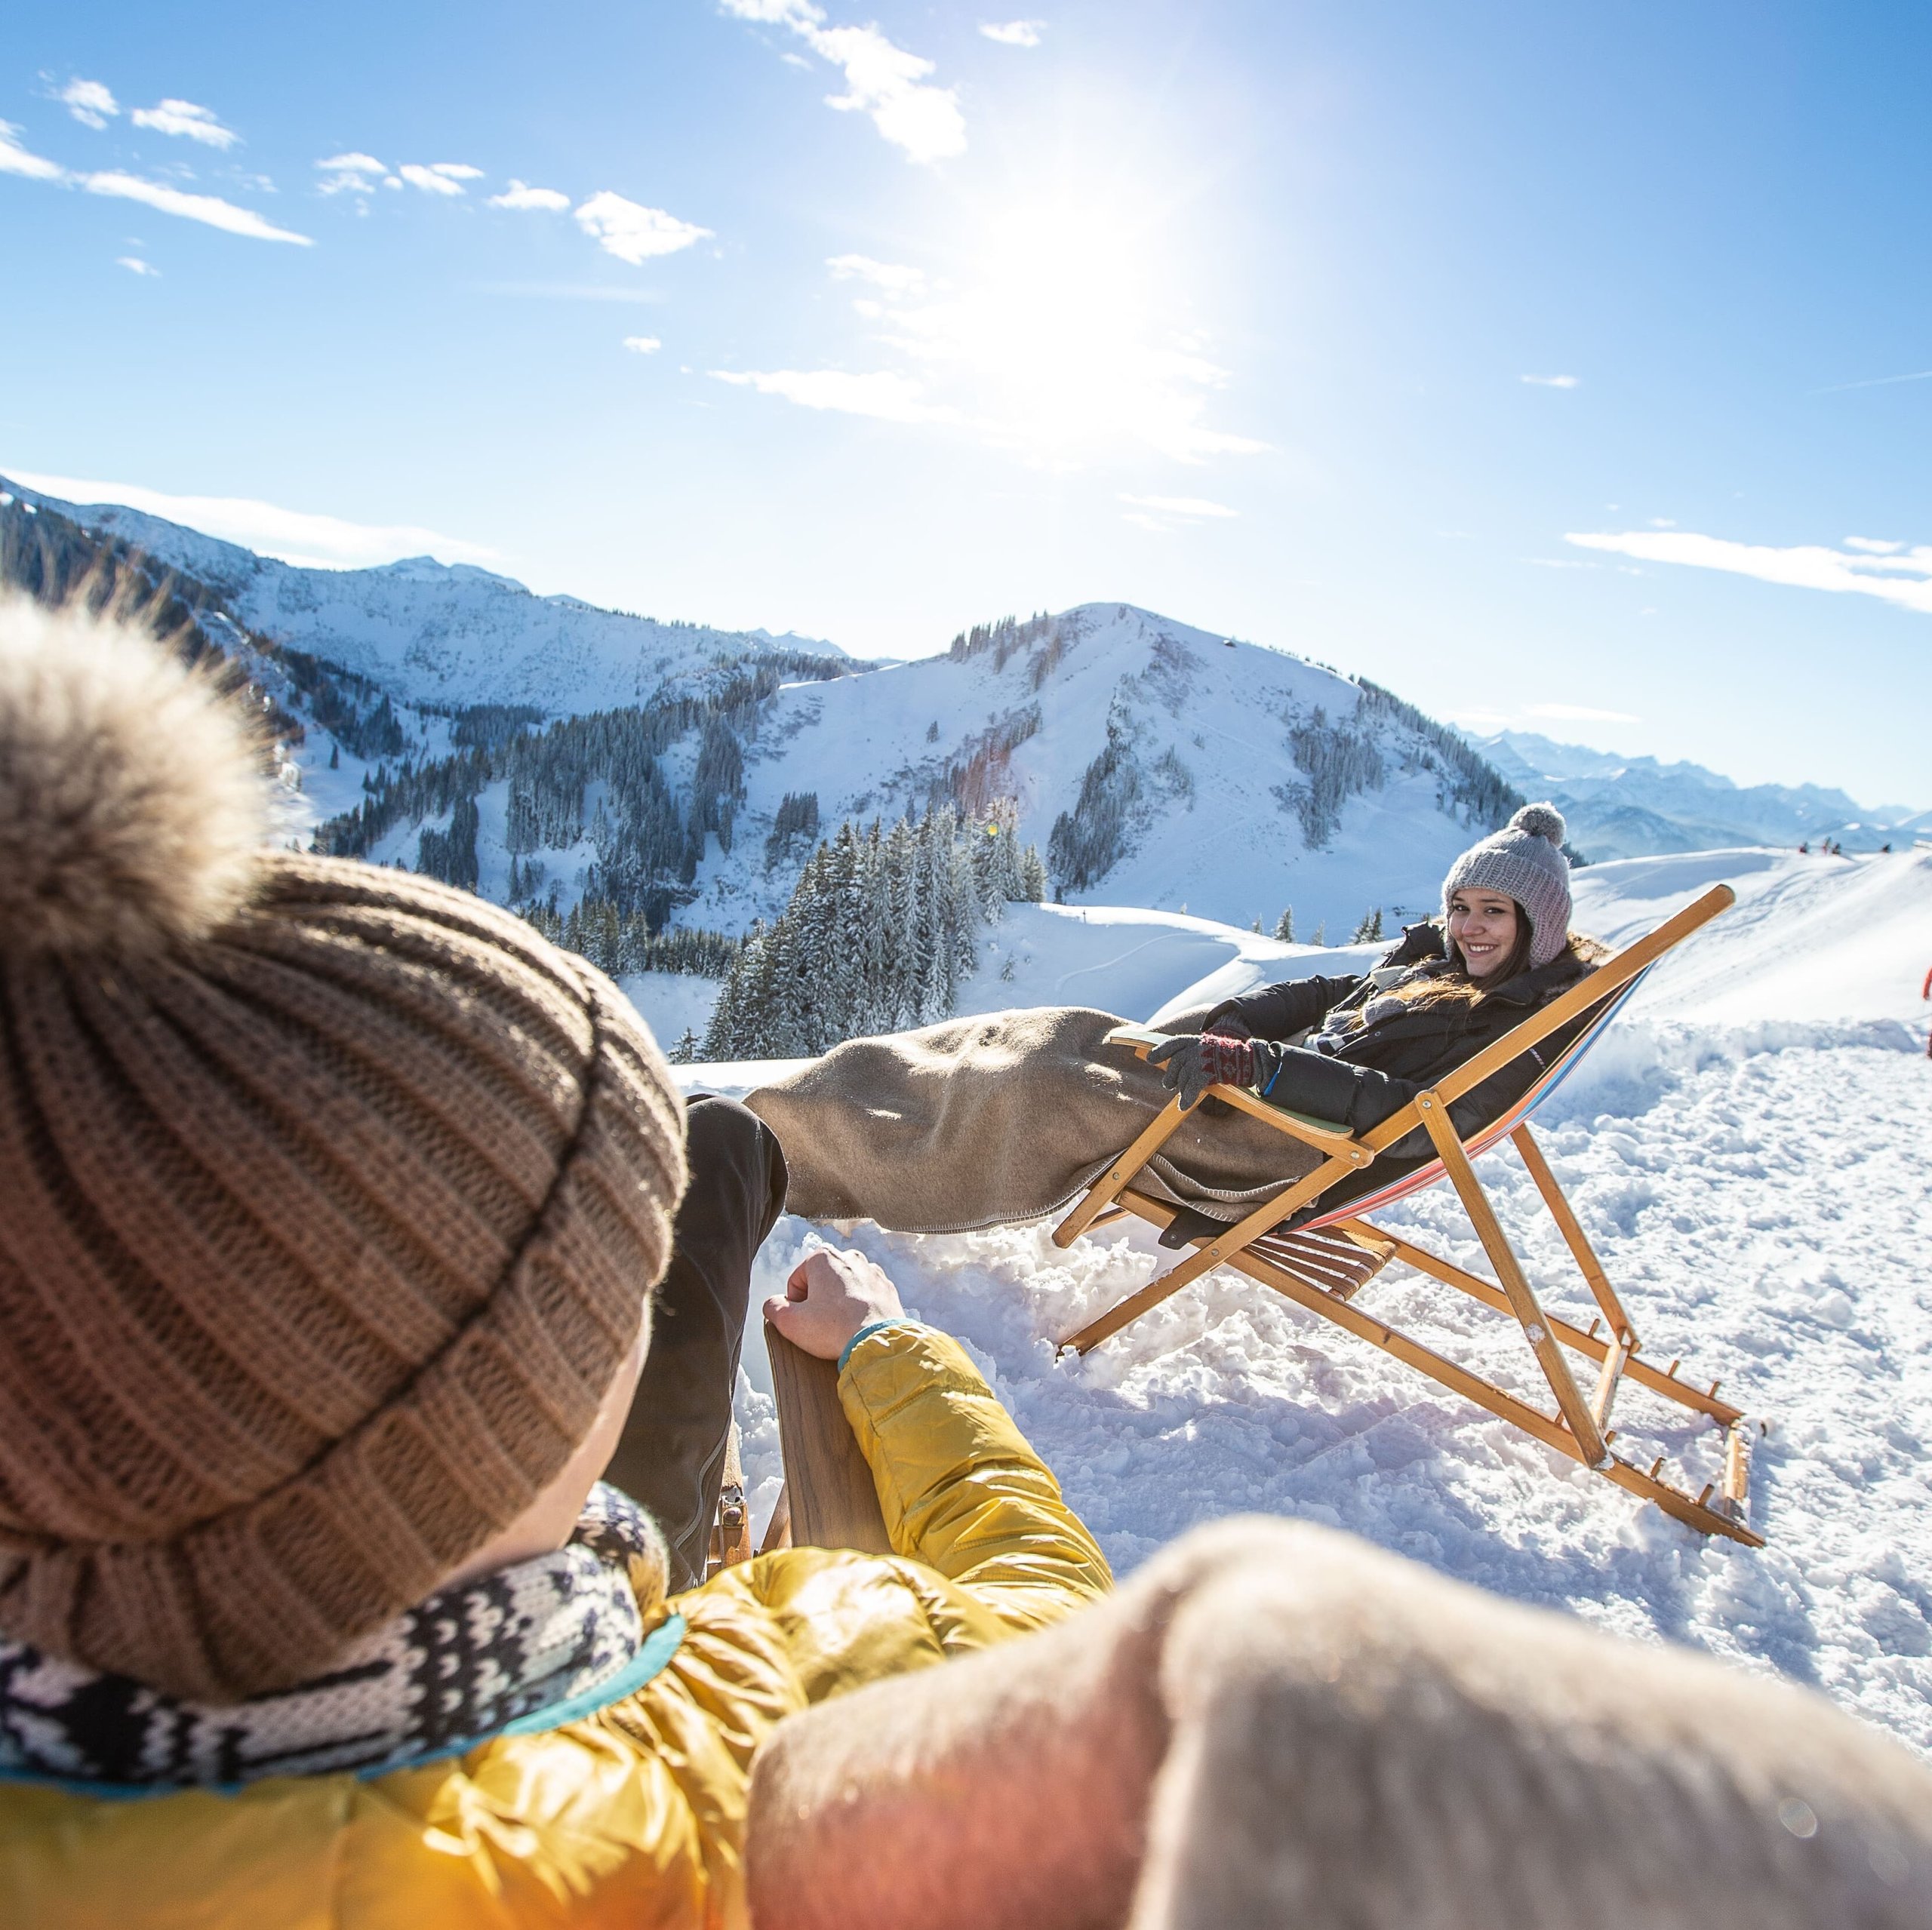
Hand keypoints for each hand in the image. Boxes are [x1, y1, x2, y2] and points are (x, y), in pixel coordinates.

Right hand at [765, 1247, 905, 1360]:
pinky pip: (865, 1297)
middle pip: (821, 1282)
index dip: (795, 1303)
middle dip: (818, 1302)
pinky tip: (857, 1326)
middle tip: (821, 1325)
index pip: (796, 1280)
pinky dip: (858, 1309)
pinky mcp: (887, 1289)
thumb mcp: (790, 1322)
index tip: (804, 1319)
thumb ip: (773, 1307)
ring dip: (839, 1305)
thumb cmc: (834, 1329)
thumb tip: (773, 1304)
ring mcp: (873, 1272)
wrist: (879, 1343)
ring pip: (844, 1289)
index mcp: (824, 1257)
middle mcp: (851, 1257)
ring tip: (840, 1327)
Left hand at [1147, 1033, 1256, 1109]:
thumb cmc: (1230, 1057)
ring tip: (1182, 1097)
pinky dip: (1186, 1098)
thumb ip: (1195, 1055)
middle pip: (1176, 1063)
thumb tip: (1180, 1068)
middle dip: (1171, 1076)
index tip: (1150, 1059)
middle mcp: (1195, 1048)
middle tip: (1168, 1085)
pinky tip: (1184, 1107)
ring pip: (1182, 1077)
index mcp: (1196, 1041)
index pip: (1174, 1043)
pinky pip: (1191, 1087)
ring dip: (1181, 1089)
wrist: (1249, 1058)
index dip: (1161, 1051)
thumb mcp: (1210, 1050)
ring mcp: (1200, 1059)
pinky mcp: (1205, 1072)